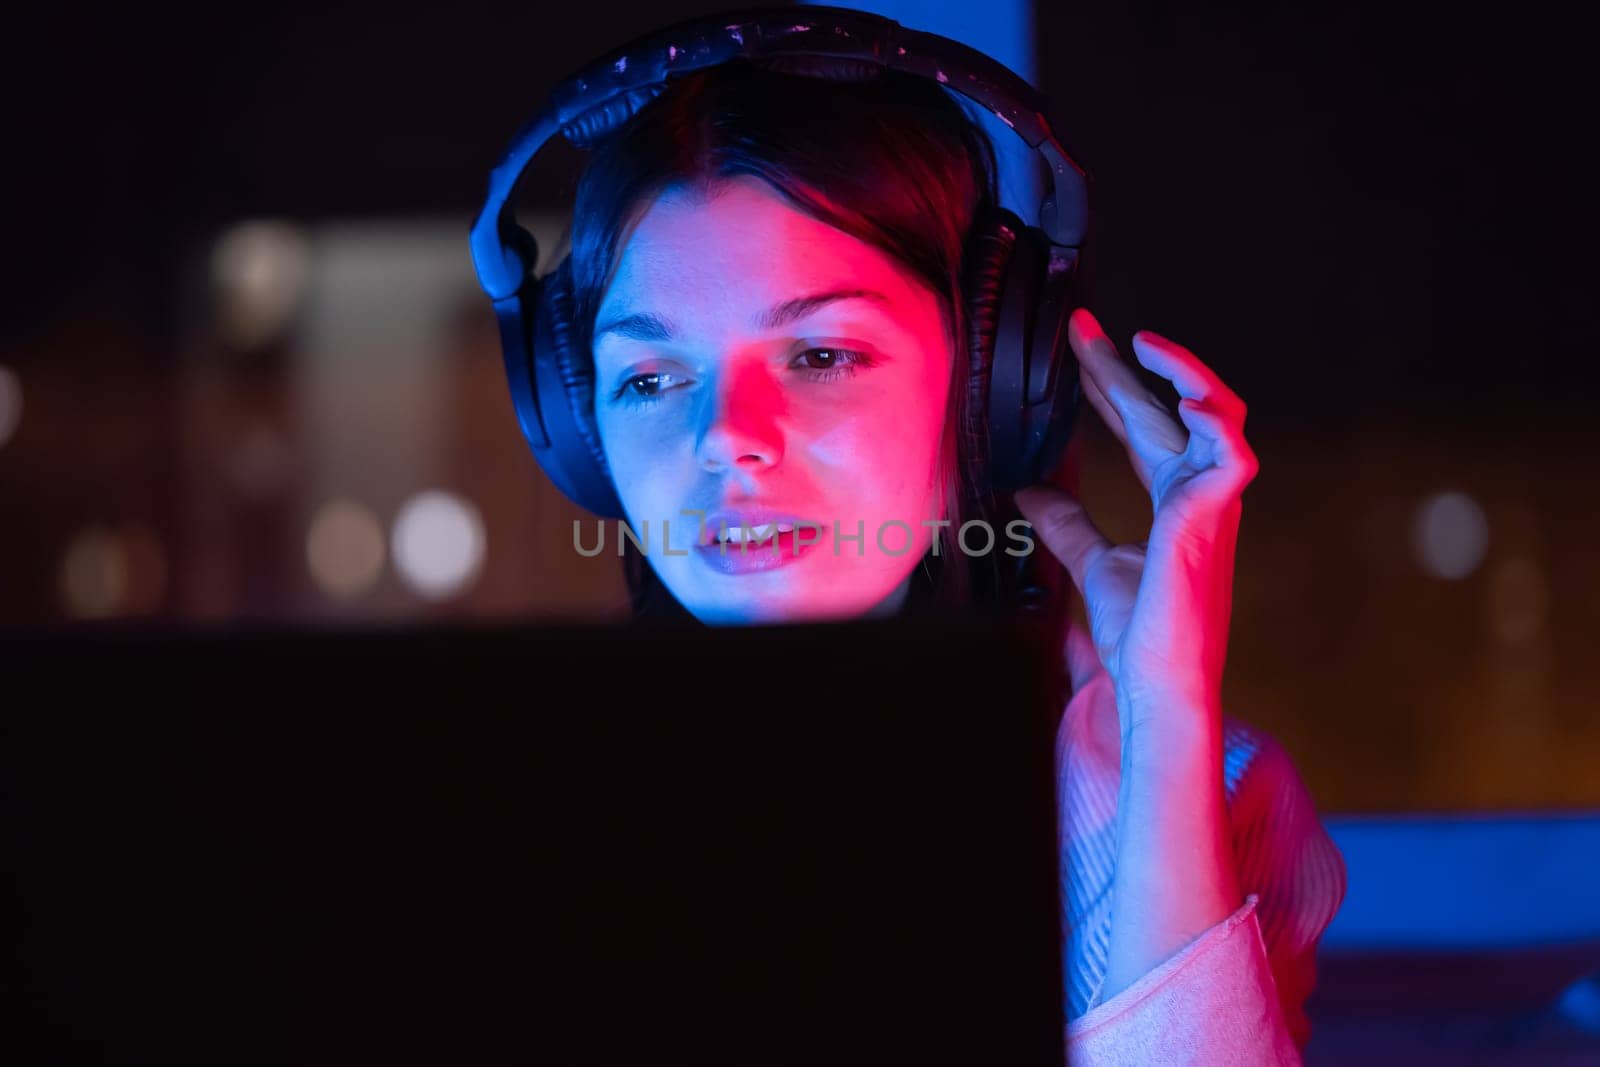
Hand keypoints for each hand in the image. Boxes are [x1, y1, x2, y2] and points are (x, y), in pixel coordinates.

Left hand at [1016, 308, 1258, 745]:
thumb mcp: (1092, 565)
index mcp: (1172, 499)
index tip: (1076, 347)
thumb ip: (1068, 524)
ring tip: (1140, 343)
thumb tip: (1030, 491)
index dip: (1110, 384)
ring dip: (1184, 374)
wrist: (1155, 683)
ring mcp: (1210, 504)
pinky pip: (1232, 456)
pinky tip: (1186, 396)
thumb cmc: (1141, 635)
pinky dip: (1215, 421)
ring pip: (1217, 416)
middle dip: (1121, 364)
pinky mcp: (1212, 520)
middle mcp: (1196, 493)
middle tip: (1081, 326)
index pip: (1139, 425)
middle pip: (1162, 409)